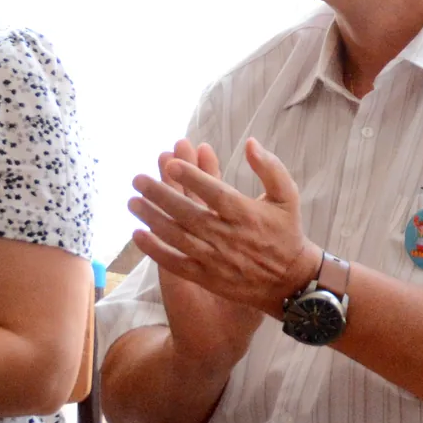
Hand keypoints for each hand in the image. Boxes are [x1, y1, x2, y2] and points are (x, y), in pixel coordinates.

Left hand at [127, 137, 315, 314]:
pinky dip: (156, 251)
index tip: (171, 164)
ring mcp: (216, 258)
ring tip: (132, 202)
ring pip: (177, 236)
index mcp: (246, 213)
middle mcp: (228, 236)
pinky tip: (138, 236)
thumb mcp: (287, 195)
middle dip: (160, 194)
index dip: (192, 178)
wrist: (290, 280)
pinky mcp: (207, 276)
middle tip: (138, 179)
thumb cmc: (286, 231)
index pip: (214, 193)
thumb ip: (270, 167)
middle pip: (188, 213)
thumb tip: (250, 143)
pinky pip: (176, 263)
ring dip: (152, 219)